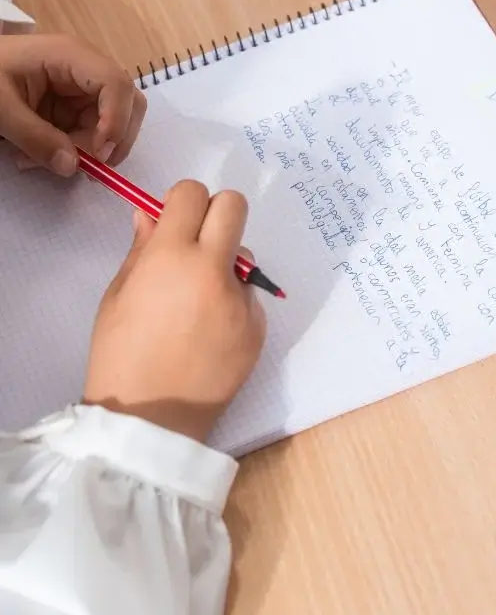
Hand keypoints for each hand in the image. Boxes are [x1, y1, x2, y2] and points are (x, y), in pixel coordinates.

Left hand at [0, 33, 144, 175]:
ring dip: (90, 149)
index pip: (116, 83)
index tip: (100, 154)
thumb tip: (72, 167)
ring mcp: (81, 87)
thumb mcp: (1, 109)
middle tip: (89, 167)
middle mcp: (86, 69)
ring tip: (48, 161)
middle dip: (114, 139)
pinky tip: (44, 155)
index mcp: (70, 56)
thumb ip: (35, 138)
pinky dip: (75, 149)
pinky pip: (90, 131)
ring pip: (111, 122)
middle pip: (127, 102)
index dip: (117, 120)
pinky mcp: (73, 104)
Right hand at [84, 181, 266, 443]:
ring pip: (246, 255)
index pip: (193, 193)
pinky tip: (209, 332)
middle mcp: (213, 270)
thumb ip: (140, 250)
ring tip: (197, 301)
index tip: (174, 219)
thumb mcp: (117, 297)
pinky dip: (232, 302)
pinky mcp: (259, 327)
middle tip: (197, 241)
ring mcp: (242, 299)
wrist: (150, 420)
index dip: (182, 201)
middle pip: (234, 206)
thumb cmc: (120, 356)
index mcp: (171, 256)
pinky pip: (250, 296)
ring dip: (226, 262)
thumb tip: (150, 216)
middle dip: (216, 213)